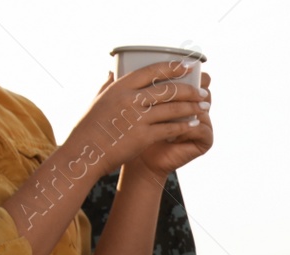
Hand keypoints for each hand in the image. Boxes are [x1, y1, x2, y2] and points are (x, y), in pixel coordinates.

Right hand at [64, 62, 210, 180]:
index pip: (151, 71)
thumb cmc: (89, 128)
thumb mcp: (97, 101)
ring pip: (172, 108)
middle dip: (189, 90)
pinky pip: (170, 128)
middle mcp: (130, 99)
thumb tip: (111, 71)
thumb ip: (108, 86)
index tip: (187, 66)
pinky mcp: (143, 136)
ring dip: (192, 107)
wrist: (85, 153)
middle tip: (202, 91)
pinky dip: (184, 125)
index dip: (172, 67)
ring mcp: (137, 117)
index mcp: (119, 87)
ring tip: (204, 106)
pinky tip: (194, 124)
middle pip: (167, 89)